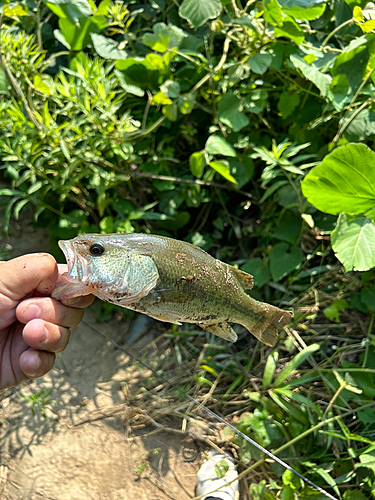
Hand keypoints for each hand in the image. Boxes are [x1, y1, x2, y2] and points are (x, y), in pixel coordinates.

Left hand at [0, 253, 93, 388]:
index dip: (76, 289)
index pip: (70, 284)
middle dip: (55, 312)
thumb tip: (66, 274)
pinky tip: (24, 358)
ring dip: (49, 335)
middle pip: (73, 311)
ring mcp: (32, 338)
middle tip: (25, 312)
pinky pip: (48, 363)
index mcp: (31, 286)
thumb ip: (37, 268)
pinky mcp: (26, 363)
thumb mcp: (2, 278)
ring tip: (25, 334)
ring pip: (64, 337)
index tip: (68, 293)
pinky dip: (39, 360)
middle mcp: (36, 310)